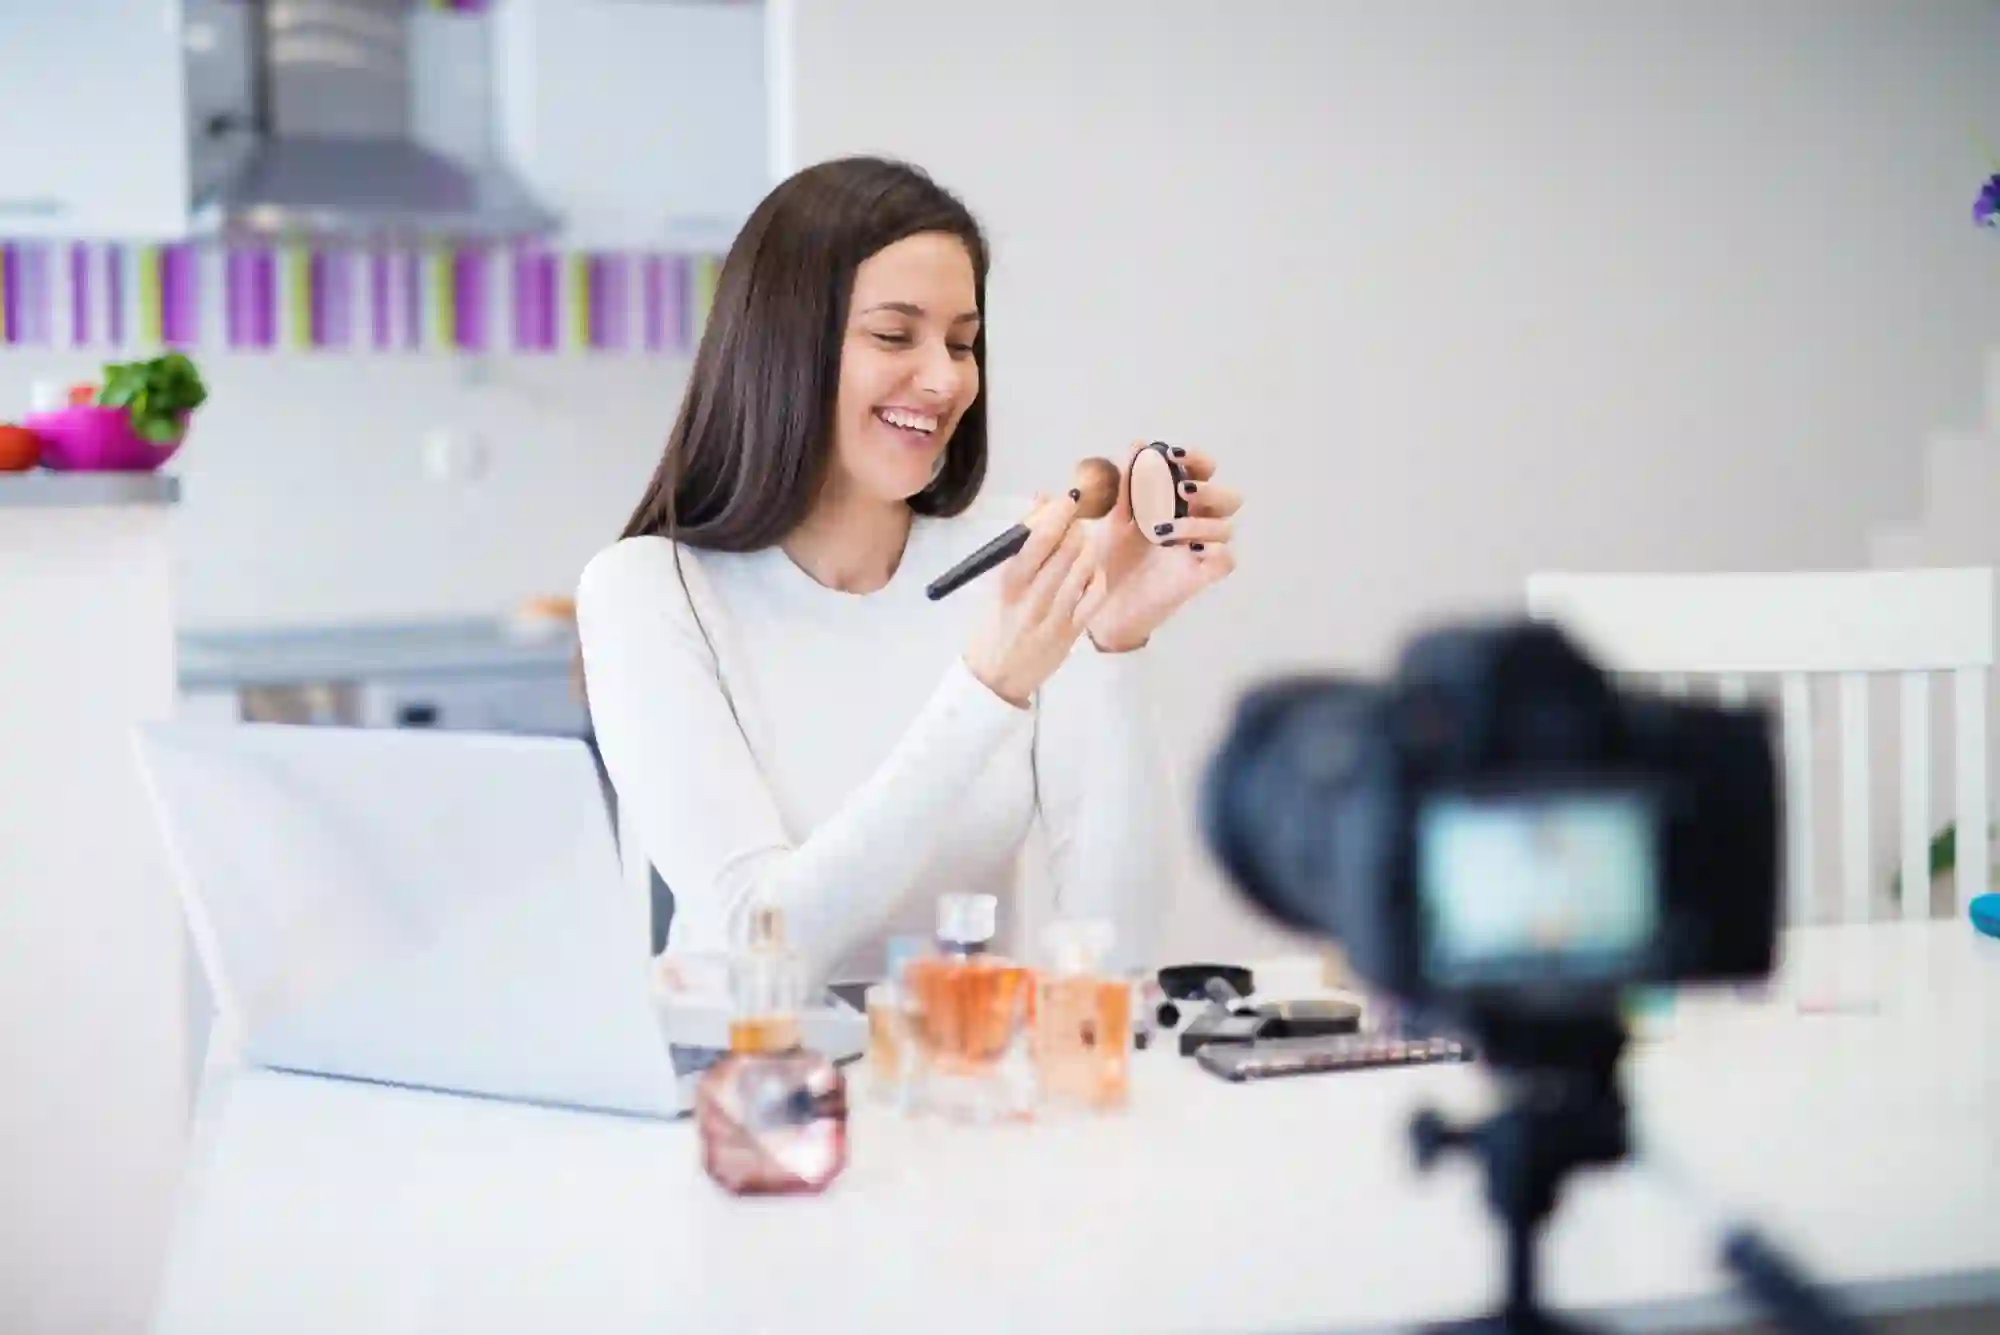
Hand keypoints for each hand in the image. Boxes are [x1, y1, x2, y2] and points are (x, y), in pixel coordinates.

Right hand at [963, 492, 1110, 706]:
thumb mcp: (995, 585)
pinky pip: (1095, 595)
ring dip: (1088, 547)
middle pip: (1067, 548)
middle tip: (1075, 524)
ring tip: (1082, 544)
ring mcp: (1056, 616)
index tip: (1066, 499)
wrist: (995, 678)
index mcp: (1008, 583)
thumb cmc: (991, 626)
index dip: (1058, 512)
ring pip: (1085, 567)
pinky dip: (1096, 576)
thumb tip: (1042, 502)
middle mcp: (1033, 597)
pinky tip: (1089, 572)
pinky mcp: (1072, 631)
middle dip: (1076, 527)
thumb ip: (1018, 547)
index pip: (1038, 538)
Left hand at [1085, 440, 1240, 651]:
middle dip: (1208, 489)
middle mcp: (1194, 524)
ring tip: (1162, 531)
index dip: (1198, 459)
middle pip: (1228, 498)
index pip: (1204, 472)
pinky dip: (1213, 551)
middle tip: (1181, 491)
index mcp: (1176, 503)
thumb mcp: (1113, 518)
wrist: (1102, 605)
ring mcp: (1199, 551)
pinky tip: (1187, 550)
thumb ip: (1125, 484)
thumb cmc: (1110, 559)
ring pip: (1226, 527)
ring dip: (1197, 522)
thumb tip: (1138, 443)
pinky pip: (1226, 559)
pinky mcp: (1201, 577)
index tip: (1174, 455)